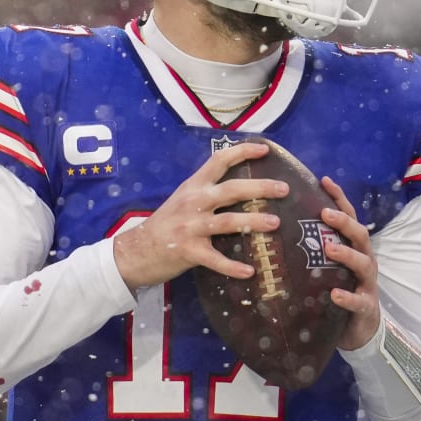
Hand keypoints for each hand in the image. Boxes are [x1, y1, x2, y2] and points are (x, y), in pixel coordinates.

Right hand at [112, 141, 289, 289]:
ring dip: (253, 222)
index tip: (265, 148)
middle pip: (231, 190)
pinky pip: (215, 259)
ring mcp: (191, 227)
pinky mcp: (189, 251)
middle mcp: (193, 203)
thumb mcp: (183, 200)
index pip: (218, 161)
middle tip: (284, 189)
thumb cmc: (165, 225)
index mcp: (193, 187)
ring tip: (275, 224)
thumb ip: (206, 193)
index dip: (242, 151)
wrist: (136, 250)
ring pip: (228, 222)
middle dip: (260, 188)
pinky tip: (249, 271)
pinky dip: (233, 267)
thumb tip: (242, 189)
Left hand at [319, 177, 380, 350]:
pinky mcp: (365, 307)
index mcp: (353, 248)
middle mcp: (363, 260)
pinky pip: (358, 301)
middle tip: (324, 213)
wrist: (358, 330)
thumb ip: (311, 248)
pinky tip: (334, 295)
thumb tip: (277, 224)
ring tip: (329, 249)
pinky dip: (347, 297)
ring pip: (363, 264)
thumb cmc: (337, 291)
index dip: (339, 198)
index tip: (324, 180)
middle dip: (343, 222)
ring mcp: (366, 284)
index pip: (348, 217)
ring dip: (346, 255)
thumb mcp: (324, 267)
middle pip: (359, 235)